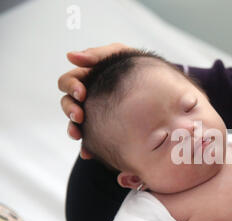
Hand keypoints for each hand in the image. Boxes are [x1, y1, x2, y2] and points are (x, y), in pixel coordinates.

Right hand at [57, 42, 128, 158]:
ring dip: (72, 128)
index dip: (71, 87)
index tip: (82, 94)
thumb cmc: (136, 66)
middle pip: (67, 103)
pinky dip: (86, 147)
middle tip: (80, 116)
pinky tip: (87, 153)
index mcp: (87, 78)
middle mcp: (87, 97)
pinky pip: (90, 140)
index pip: (69, 82)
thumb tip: (70, 56)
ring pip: (74, 123)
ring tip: (78, 134)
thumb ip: (98, 54)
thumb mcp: (120, 55)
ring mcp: (94, 114)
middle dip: (69, 109)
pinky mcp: (102, 129)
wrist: (160, 86)